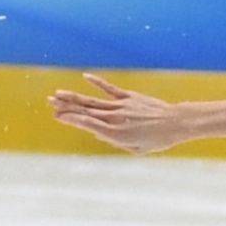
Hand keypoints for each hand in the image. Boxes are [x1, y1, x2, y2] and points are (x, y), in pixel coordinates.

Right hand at [49, 73, 187, 153]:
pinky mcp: (129, 96)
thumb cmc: (156, 140)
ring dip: (74, 97)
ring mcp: (122, 105)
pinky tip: (85, 77)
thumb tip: (96, 132)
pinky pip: (110, 89)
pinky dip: (97, 82)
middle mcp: (115, 118)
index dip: (70, 119)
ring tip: (58, 93)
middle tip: (49, 102)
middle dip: (66, 106)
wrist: (176, 123)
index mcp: (115, 134)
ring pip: (93, 100)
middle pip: (86, 110)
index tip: (57, 116)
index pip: (87, 124)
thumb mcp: (134, 149)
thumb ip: (113, 140)